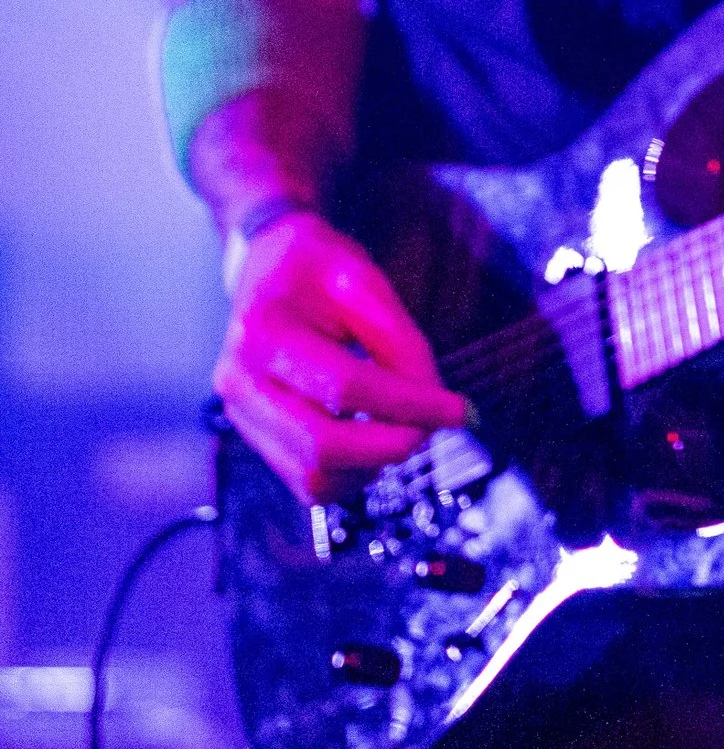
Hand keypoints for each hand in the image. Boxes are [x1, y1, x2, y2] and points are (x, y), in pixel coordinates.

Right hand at [213, 212, 469, 501]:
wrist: (265, 267)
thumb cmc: (315, 267)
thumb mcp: (364, 279)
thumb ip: (399, 340)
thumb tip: (433, 399)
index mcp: (263, 333)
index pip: (343, 387)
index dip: (408, 404)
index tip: (460, 411)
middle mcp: (239, 383)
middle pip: (320, 446)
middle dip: (390, 447)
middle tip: (434, 429)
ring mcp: (240, 416)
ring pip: (312, 478)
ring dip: (372, 467)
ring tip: (404, 429)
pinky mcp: (253, 436)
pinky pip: (305, 481)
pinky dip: (351, 473)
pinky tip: (374, 438)